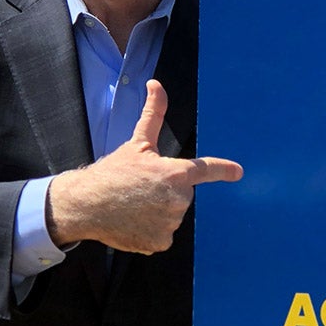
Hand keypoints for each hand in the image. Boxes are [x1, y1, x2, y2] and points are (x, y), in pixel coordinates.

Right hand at [46, 80, 242, 253]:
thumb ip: (153, 114)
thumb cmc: (112, 172)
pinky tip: (134, 222)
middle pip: (182, 196)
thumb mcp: (137, 142)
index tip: (238, 172)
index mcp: (176, 173)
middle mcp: (179, 200)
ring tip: (134, 206)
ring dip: (158, 212)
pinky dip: (150, 231)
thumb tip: (156, 84)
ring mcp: (171, 223)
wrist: (86, 204)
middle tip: (140, 190)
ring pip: (172, 216)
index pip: (206, 170)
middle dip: (166, 192)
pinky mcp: (161, 242)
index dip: (224, 170)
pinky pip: (162, 235)